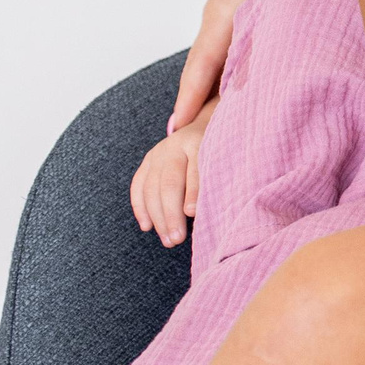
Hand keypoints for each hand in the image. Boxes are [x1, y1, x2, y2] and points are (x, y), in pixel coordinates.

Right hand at [131, 99, 214, 247]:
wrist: (205, 123)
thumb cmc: (221, 150)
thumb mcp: (227, 157)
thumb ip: (217, 178)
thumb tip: (210, 211)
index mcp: (199, 142)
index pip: (194, 170)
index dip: (193, 193)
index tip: (193, 214)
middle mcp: (175, 146)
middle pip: (169, 183)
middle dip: (171, 214)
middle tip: (177, 240)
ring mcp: (158, 152)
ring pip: (151, 188)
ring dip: (157, 218)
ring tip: (168, 240)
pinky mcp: (147, 160)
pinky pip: (138, 186)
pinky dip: (140, 208)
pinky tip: (147, 227)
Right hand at [170, 0, 335, 133]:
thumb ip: (278, 18)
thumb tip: (263, 63)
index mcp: (228, 7)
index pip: (202, 62)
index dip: (191, 98)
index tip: (177, 131)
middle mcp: (223, 13)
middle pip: (203, 69)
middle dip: (196, 107)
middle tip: (190, 149)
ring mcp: (232, 15)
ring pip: (216, 63)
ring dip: (210, 96)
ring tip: (205, 136)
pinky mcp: (245, 16)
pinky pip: (228, 53)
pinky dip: (225, 78)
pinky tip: (230, 102)